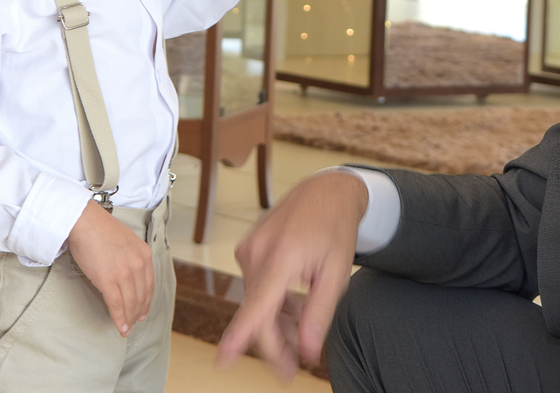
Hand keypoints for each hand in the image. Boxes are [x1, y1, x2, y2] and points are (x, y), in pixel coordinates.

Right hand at [67, 199, 154, 336]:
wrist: (85, 222)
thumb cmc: (100, 230)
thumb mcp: (126, 242)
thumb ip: (131, 258)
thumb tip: (127, 275)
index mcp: (144, 254)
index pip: (150, 284)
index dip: (147, 301)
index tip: (144, 311)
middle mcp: (138, 264)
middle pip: (141, 296)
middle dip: (138, 312)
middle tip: (134, 323)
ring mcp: (124, 273)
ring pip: (130, 303)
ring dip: (129, 319)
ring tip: (126, 329)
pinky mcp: (109, 280)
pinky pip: (116, 305)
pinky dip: (119, 319)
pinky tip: (120, 327)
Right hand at [216, 171, 367, 379]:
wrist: (326, 190)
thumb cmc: (334, 226)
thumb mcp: (336, 273)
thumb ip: (319, 313)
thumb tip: (307, 351)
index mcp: (281, 257)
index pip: (256, 306)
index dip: (239, 336)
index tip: (222, 360)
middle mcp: (257, 252)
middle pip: (257, 313)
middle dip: (273, 345)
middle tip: (291, 369)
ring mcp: (249, 249)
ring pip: (257, 302)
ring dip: (276, 323)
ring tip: (301, 337)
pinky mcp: (248, 249)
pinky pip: (256, 286)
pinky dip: (272, 302)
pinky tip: (293, 308)